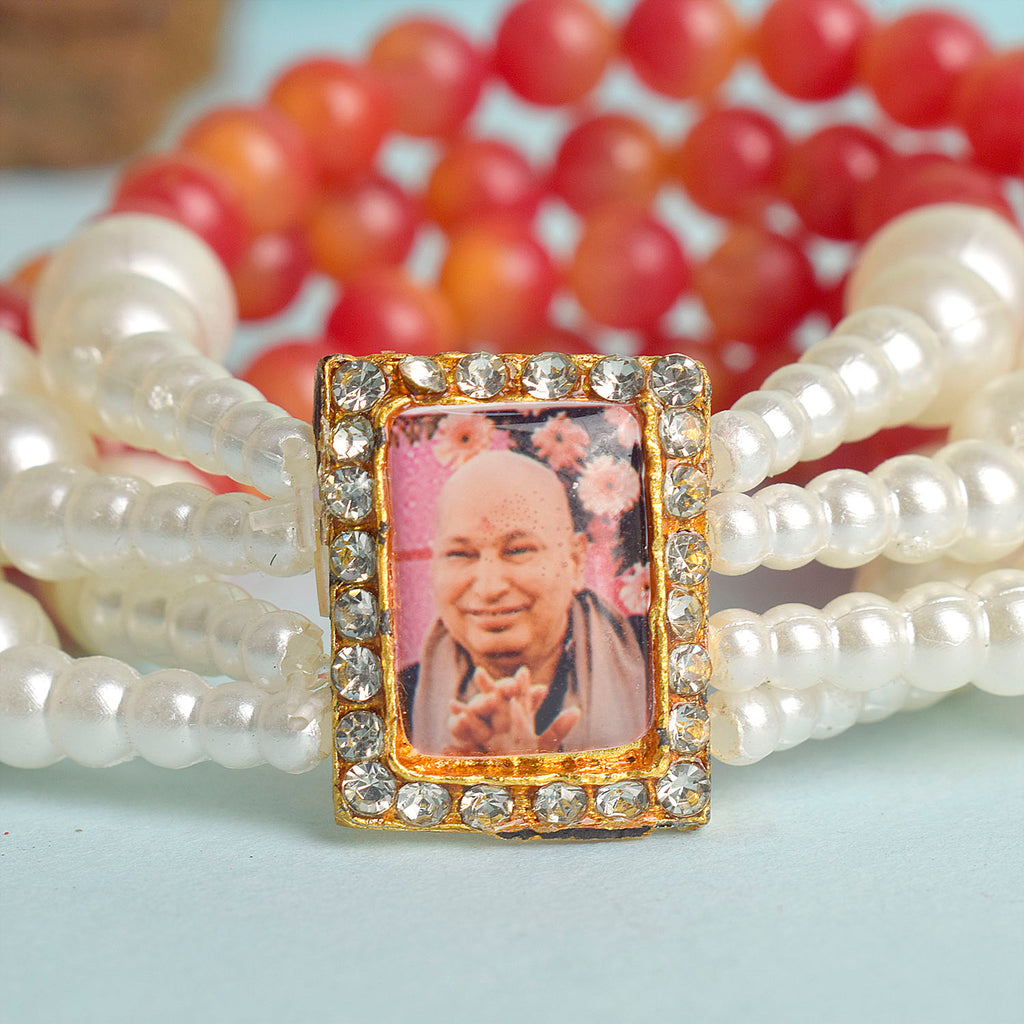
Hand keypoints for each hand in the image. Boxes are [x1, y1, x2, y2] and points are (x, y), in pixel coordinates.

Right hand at [445, 666, 580, 754]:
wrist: (505, 786)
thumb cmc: (525, 766)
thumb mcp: (542, 749)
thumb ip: (557, 729)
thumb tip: (577, 711)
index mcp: (516, 717)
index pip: (519, 698)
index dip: (521, 687)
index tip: (523, 673)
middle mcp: (497, 720)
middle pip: (493, 699)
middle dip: (489, 686)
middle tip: (484, 674)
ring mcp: (481, 730)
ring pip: (476, 712)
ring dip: (473, 704)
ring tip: (470, 696)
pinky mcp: (466, 743)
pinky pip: (459, 730)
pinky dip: (456, 722)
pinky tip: (452, 709)